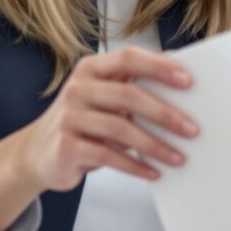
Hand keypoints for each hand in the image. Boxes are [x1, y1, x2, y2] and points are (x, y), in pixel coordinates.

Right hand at [8, 46, 199, 192]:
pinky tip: (153, 172)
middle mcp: (77, 88)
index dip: (159, 67)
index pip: (129, 58)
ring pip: (120, 129)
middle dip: (165, 114)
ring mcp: (68, 117)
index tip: (189, 81)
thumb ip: (133, 86)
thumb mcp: (104, 98)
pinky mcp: (65, 146)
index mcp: (91, 68)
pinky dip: (135, 166)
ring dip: (154, 145)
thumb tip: (182, 78)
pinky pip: (108, 156)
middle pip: (128, 95)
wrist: (38, 152)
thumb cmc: (84, 121)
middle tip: (192, 130)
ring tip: (178, 158)